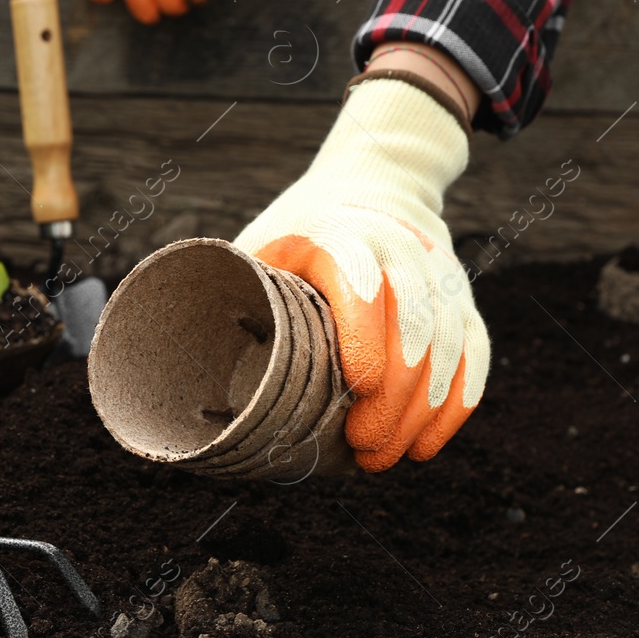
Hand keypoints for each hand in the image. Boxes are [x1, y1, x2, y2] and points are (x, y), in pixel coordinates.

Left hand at [233, 79, 488, 470]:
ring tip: (388, 458)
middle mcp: (397, 247)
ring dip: (423, 408)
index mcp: (337, 233)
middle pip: (413, 322)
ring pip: (448, 342)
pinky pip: (473, 350)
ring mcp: (437, 271)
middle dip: (394, 396)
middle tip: (363, 450)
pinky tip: (428, 443)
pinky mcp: (461, 295)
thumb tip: (165, 366)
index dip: (365, 335)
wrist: (376, 179)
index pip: (361, 280)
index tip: (358, 390)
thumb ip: (231, 294)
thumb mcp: (258, 245)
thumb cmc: (298, 229)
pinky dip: (456, 402)